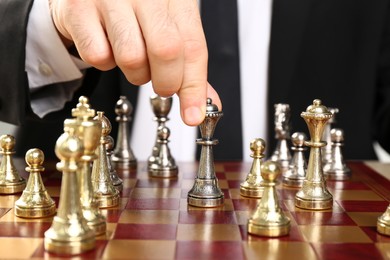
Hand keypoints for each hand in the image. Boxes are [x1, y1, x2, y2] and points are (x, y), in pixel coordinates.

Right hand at [48, 0, 220, 124]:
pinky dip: (104, 62)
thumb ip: (185, 65)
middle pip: (166, 51)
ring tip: (133, 58)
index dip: (194, 86)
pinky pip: (98, 56)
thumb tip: (201, 106)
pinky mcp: (79, 8)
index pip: (193, 46)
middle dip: (166, 82)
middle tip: (162, 85)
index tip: (193, 114)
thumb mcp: (167, 29)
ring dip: (134, 73)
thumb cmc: (132, 12)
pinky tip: (106, 45)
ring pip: (131, 57)